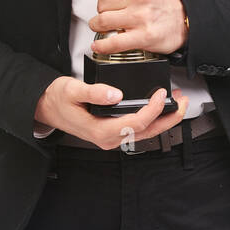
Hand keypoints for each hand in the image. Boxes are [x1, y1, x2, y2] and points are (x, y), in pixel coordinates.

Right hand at [34, 76, 189, 149]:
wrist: (46, 108)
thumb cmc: (57, 100)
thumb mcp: (72, 90)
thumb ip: (94, 92)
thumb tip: (115, 94)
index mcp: (101, 130)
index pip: (136, 122)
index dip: (153, 108)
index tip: (161, 93)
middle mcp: (109, 138)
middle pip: (147, 132)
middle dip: (169, 118)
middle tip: (183, 101)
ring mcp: (112, 137)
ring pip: (146, 132)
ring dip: (164, 119)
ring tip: (178, 103)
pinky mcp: (113, 132)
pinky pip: (139, 129)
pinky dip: (153, 119)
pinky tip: (160, 108)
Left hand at [88, 0, 187, 55]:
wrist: (181, 20)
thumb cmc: (159, 1)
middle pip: (100, 5)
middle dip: (104, 10)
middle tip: (116, 11)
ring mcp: (141, 16)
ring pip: (102, 21)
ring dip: (100, 26)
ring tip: (107, 25)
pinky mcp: (143, 36)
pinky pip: (113, 43)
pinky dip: (102, 46)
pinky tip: (99, 45)